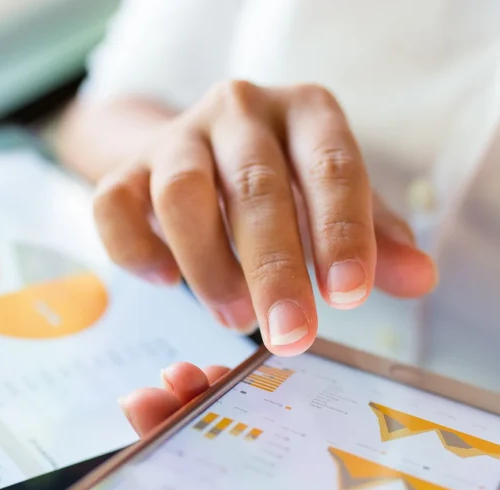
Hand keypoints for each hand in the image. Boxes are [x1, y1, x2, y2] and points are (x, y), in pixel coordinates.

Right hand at [94, 82, 436, 353]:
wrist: (199, 153)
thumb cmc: (279, 184)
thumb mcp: (333, 202)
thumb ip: (373, 237)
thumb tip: (419, 279)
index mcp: (303, 113)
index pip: (330, 165)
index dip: (341, 230)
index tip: (348, 296)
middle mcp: (238, 113)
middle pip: (254, 185)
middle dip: (274, 268)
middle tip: (291, 335)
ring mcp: (175, 139)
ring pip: (180, 193)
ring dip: (208, 264)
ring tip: (233, 320)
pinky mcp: (126, 171)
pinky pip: (112, 204)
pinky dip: (134, 248)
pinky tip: (163, 281)